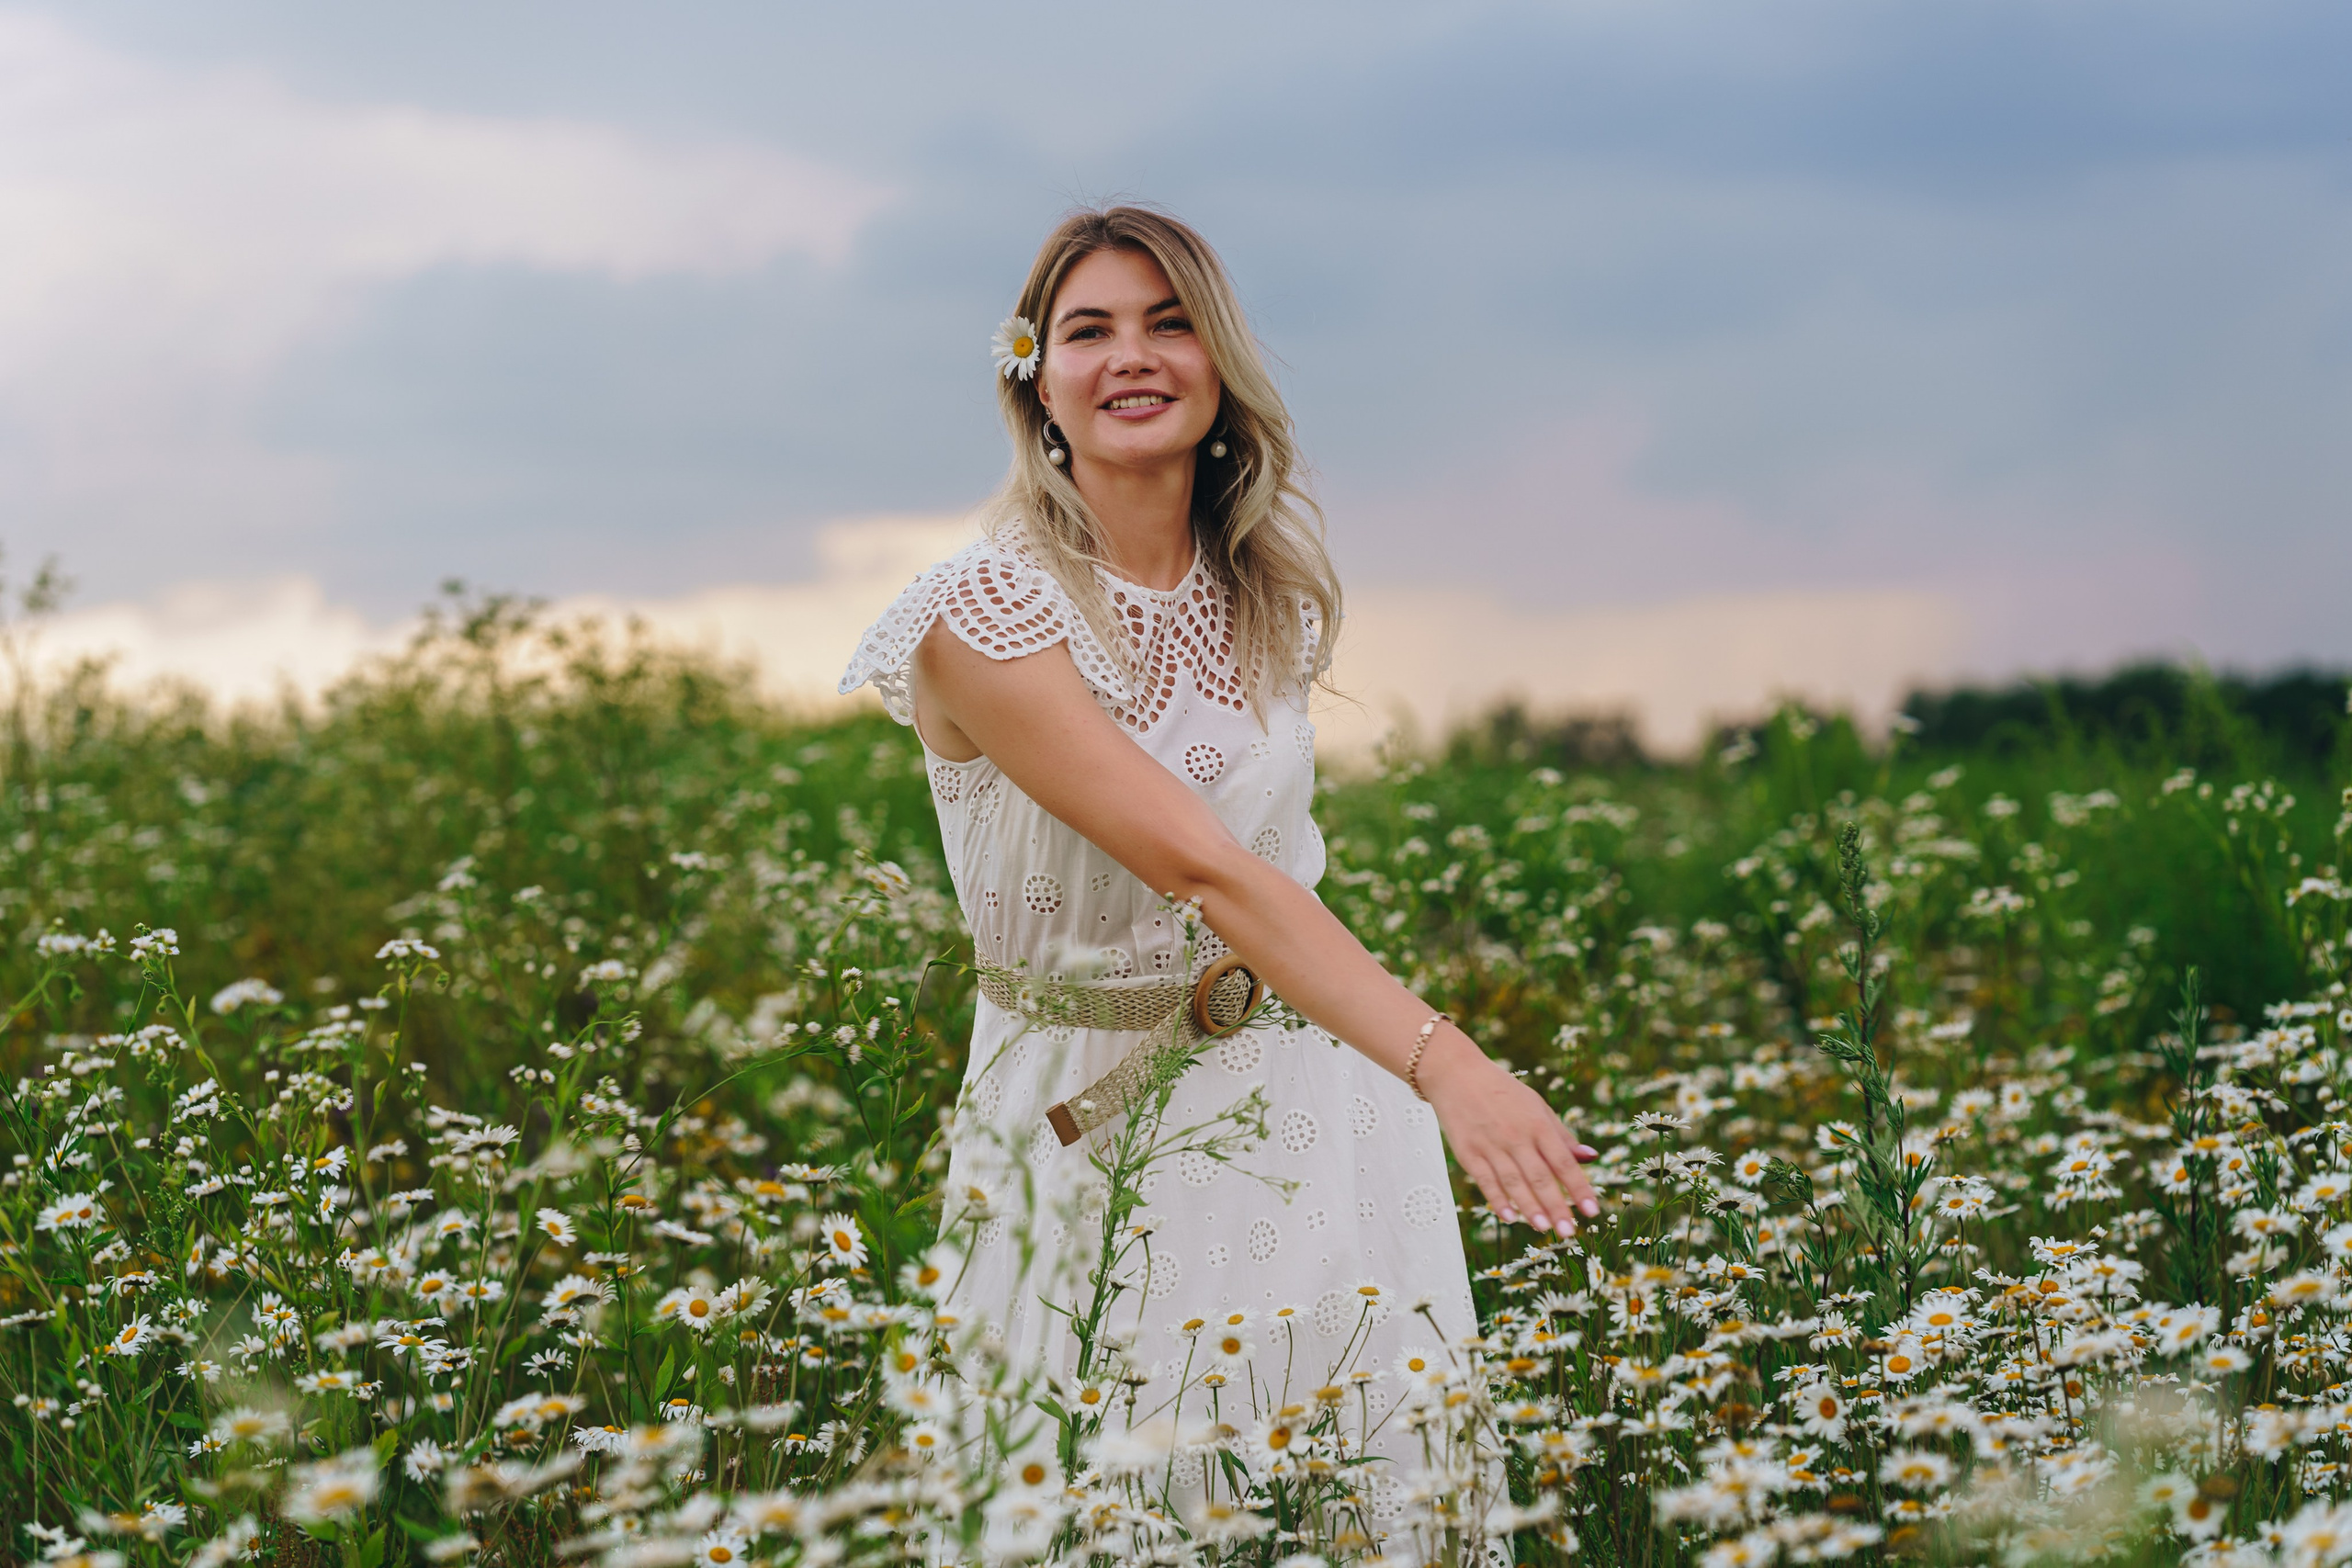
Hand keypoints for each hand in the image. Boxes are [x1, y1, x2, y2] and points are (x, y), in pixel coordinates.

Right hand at [1418, 1026, 1599, 1234]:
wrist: (1456, 1074)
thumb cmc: (1502, 1091)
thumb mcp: (1537, 1105)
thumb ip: (1561, 1134)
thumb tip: (1590, 1157)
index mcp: (1537, 1123)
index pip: (1563, 1161)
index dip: (1579, 1187)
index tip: (1593, 1210)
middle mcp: (1516, 1136)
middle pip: (1540, 1177)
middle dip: (1557, 1206)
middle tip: (1570, 1232)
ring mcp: (1490, 1145)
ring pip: (1514, 1182)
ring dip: (1530, 1208)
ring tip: (1545, 1228)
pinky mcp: (1468, 1153)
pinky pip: (1486, 1181)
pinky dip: (1498, 1200)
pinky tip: (1510, 1217)